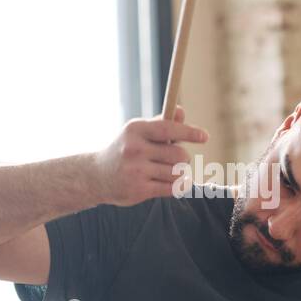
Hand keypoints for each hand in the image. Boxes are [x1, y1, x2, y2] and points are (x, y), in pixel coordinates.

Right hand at [91, 106, 207, 206]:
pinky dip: (177, 186)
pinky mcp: (138, 190)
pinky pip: (171, 188)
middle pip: (179, 155)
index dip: (189, 133)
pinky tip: (171, 182)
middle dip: (183, 158)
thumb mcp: (138, 133)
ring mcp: (136, 171)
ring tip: (169, 171)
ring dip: (179, 173)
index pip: (168, 129)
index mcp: (136, 130)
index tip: (204, 137)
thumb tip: (180, 111)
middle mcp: (135, 149)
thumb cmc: (124, 150)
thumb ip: (161, 123)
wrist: (96, 176)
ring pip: (177, 172)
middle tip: (176, 159)